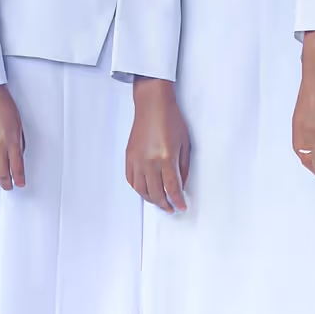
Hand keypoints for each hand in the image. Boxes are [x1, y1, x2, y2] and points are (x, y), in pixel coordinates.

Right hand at [0, 83, 24, 189]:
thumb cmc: (4, 105)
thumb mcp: (19, 125)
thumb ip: (19, 143)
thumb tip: (18, 157)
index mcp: (12, 141)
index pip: (17, 167)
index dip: (19, 179)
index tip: (20, 184)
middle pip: (3, 173)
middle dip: (7, 183)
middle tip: (9, 186)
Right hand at [126, 77, 190, 212]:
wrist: (152, 105)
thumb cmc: (171, 119)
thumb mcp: (185, 143)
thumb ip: (183, 167)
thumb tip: (181, 184)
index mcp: (166, 158)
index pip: (172, 188)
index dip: (177, 201)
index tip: (181, 207)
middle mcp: (149, 162)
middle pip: (156, 193)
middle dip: (165, 204)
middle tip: (171, 208)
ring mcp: (137, 160)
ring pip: (141, 190)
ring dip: (151, 199)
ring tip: (159, 202)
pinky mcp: (129, 157)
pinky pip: (131, 180)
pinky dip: (138, 189)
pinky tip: (146, 190)